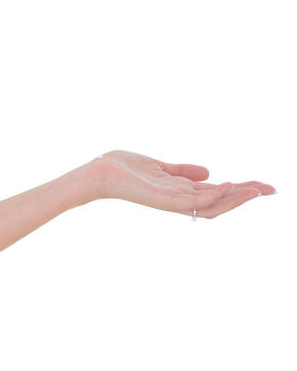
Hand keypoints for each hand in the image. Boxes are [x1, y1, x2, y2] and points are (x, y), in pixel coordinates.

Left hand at [88, 150, 275, 218]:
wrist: (98, 172)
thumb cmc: (124, 169)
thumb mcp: (159, 166)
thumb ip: (182, 171)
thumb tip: (208, 172)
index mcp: (181, 191)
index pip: (217, 194)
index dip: (241, 191)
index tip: (264, 186)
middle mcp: (179, 199)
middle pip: (220, 202)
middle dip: (246, 196)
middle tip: (271, 189)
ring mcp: (171, 201)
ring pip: (211, 204)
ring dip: (235, 197)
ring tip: (256, 189)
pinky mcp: (162, 199)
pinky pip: (191, 201)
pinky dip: (210, 194)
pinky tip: (226, 184)